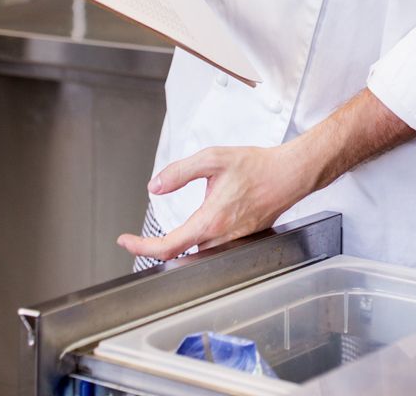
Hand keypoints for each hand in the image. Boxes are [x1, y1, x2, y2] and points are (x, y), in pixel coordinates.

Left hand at [118, 142, 321, 262]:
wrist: (290, 174)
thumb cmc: (257, 166)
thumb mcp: (213, 159)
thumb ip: (180, 172)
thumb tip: (155, 186)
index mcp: (210, 220)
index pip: (167, 246)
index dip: (141, 247)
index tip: (125, 241)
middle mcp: (221, 237)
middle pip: (180, 255)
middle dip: (158, 249)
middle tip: (137, 241)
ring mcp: (233, 243)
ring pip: (197, 253)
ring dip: (178, 247)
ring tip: (158, 241)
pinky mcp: (242, 241)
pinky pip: (213, 249)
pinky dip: (198, 243)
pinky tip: (194, 233)